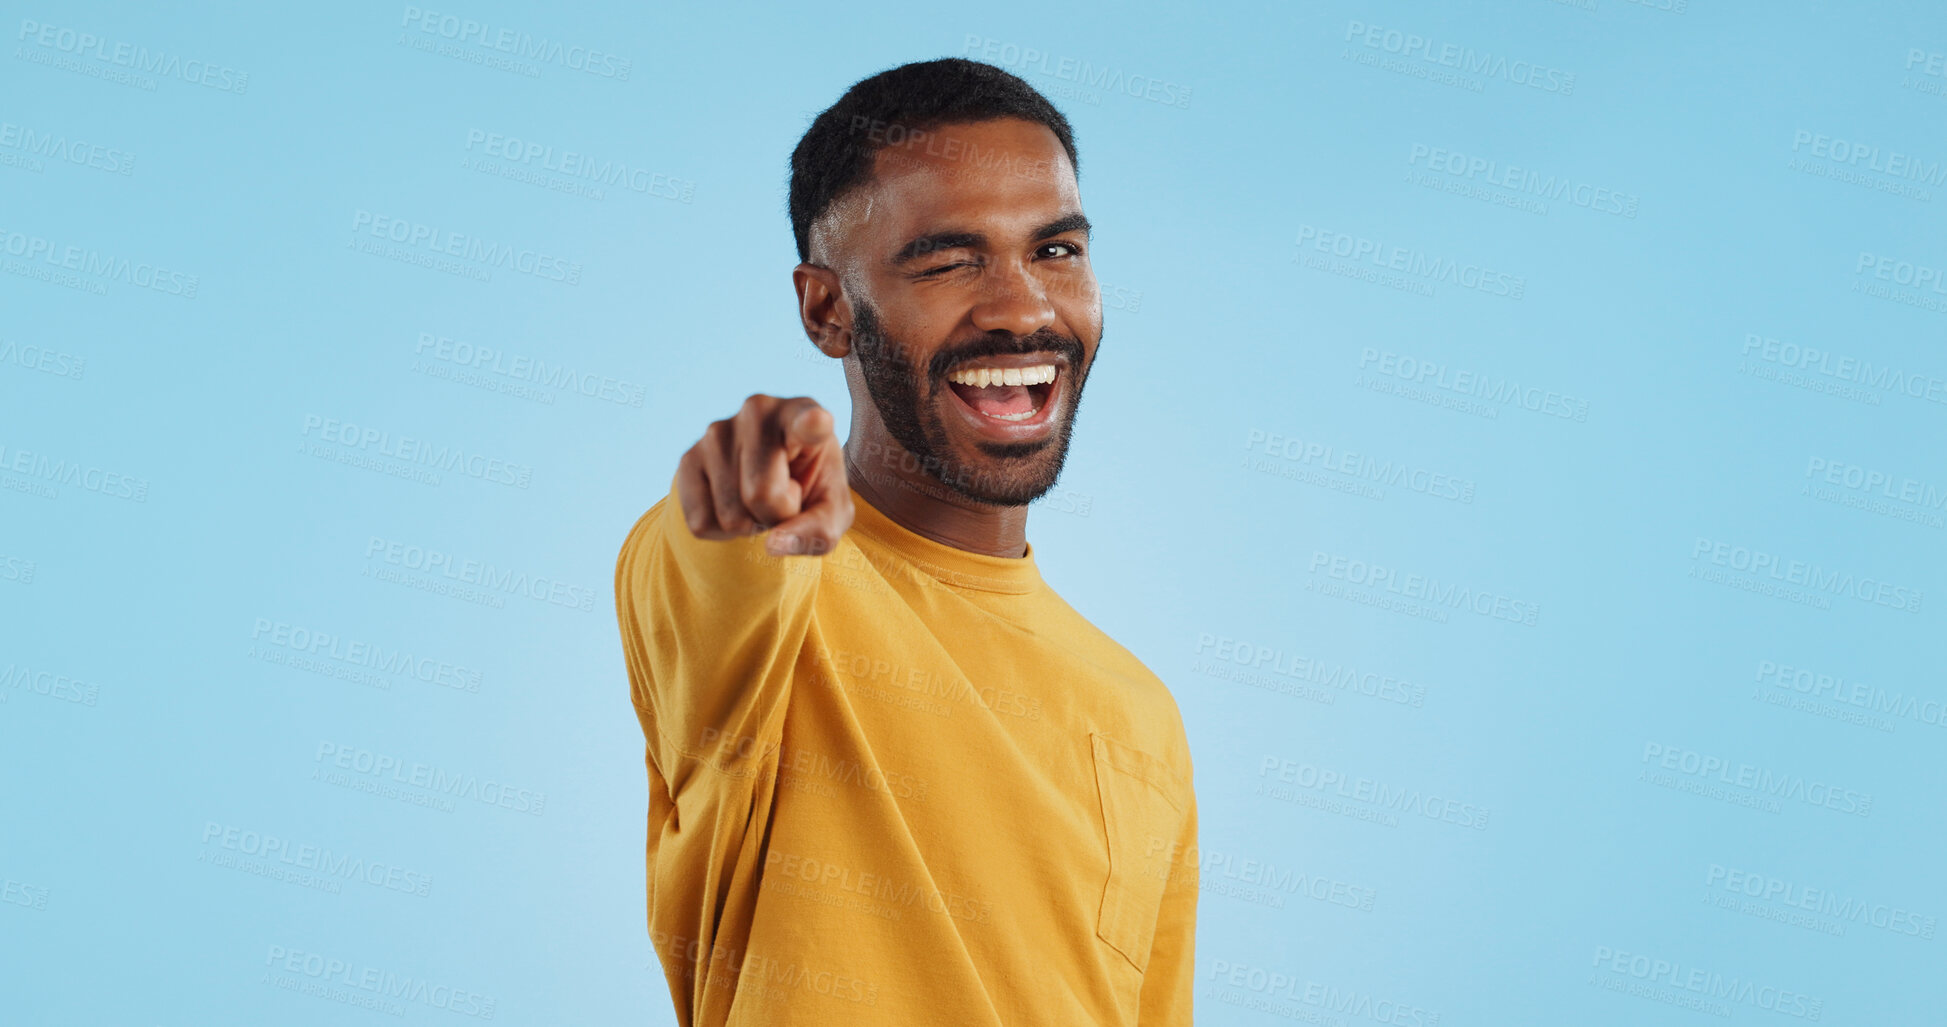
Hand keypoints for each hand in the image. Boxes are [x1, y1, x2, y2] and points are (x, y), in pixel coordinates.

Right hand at [676, 394, 853, 555]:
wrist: (768, 481)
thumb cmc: (809, 489)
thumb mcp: (831, 512)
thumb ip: (819, 530)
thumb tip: (773, 544)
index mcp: (803, 415)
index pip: (808, 420)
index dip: (812, 424)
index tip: (817, 421)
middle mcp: (757, 412)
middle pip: (762, 494)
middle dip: (776, 515)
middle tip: (783, 496)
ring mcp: (717, 432)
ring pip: (731, 514)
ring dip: (749, 523)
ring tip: (759, 496)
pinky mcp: (688, 457)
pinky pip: (701, 522)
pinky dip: (721, 531)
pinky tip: (734, 503)